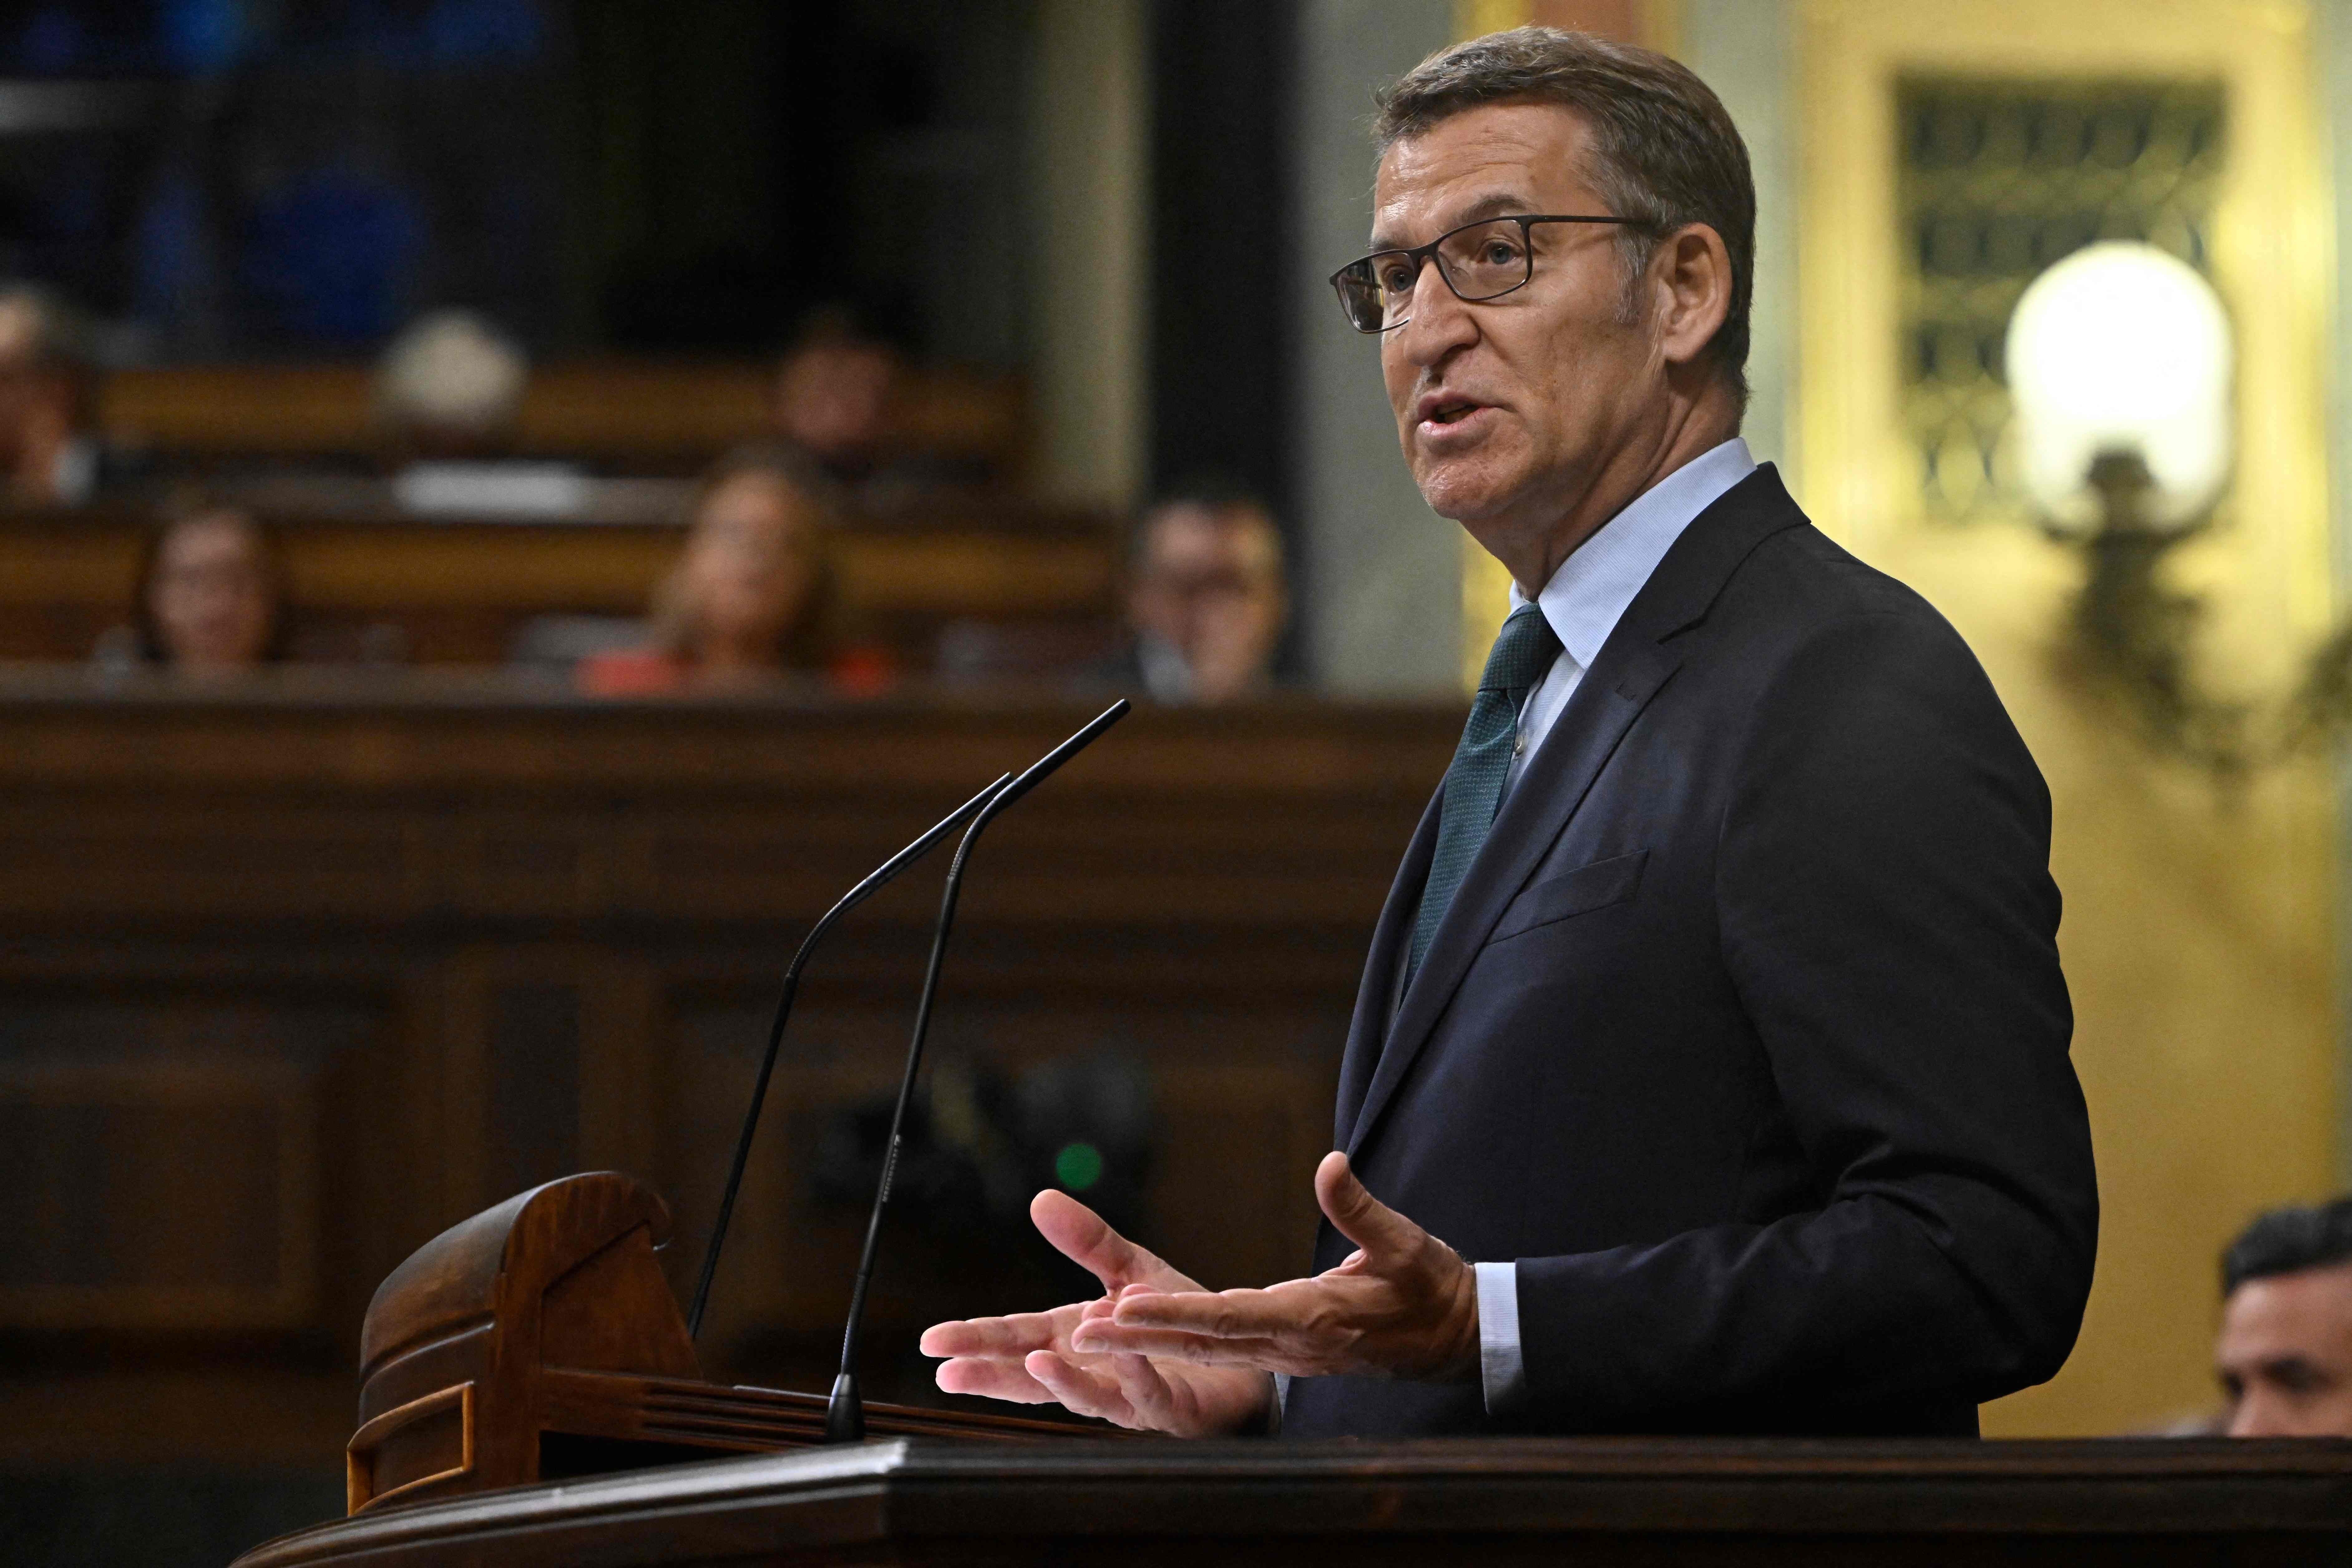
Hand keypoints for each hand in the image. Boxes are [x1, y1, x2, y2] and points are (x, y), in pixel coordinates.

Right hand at [918, 1188, 1275, 1436]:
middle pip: (1034, 1376)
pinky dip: (1134, 1376)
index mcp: (1076, 1339)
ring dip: (1061, 1380)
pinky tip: (1123, 1358)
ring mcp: (1129, 1397)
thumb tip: (1042, 1200)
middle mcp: (1094, 1373)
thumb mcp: (1133, 1271)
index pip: (1017, 1338)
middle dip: (991, 1374)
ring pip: (1088, 1396)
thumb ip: (1089, 1242)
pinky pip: (1150, 1395)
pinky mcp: (1172, 1410)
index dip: (975, 1340)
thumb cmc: (1177, 1324)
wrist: (1242, 1360)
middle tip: (949, 1371)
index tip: (933, 1342)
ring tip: (1034, 1361)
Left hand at [1067, 1151, 1478, 1381]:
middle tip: (1080, 1332)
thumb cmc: (1431, 1288)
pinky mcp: (1287, 1350)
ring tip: (1092, 1333)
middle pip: (1201, 1343)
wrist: (1455, 1339)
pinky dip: (1179, 1342)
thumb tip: (1331, 1162)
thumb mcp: (1404, 1242)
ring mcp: (1286, 1353)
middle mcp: (1288, 1342)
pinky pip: (1222, 1350)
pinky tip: (1145, 1333)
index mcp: (1311, 1318)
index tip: (1125, 1310)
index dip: (1174, 1316)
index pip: (1228, 1318)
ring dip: (1149, 1344)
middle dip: (1139, 1339)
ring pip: (1204, 1350)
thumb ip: (1360, 1207)